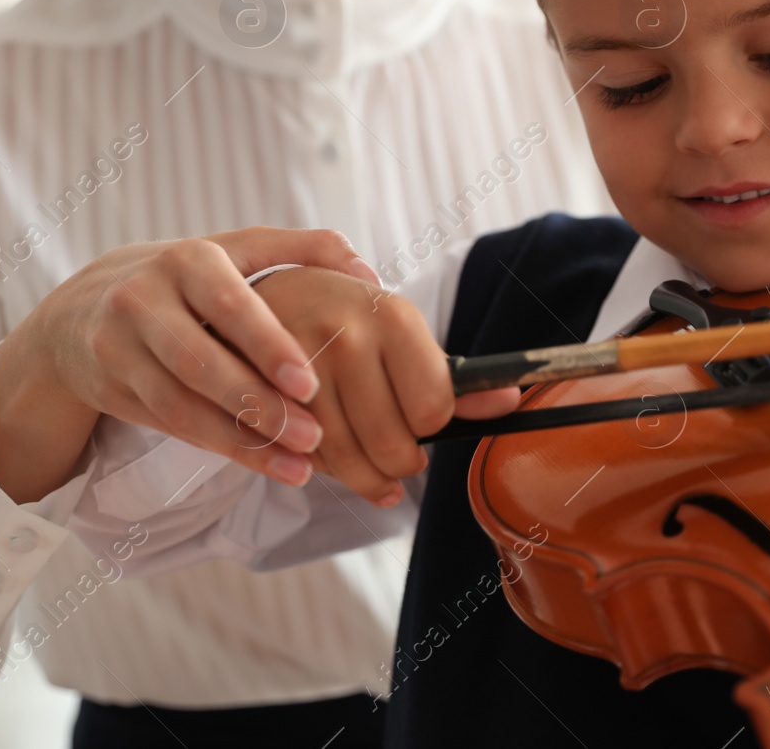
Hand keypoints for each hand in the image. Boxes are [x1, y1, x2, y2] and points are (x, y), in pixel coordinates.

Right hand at [0, 228, 383, 502]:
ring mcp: (120, 347)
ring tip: (300, 462)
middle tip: (312, 434)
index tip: (309, 381)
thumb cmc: (187, 280)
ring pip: (181, 403)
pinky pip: (172, 426)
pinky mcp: (114, 389)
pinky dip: (222, 448)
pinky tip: (269, 465)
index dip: (267, 344)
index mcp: (186, 260)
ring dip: (242, 439)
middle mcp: (144, 300)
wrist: (83, 310)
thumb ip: (302, 250)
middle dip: (257, 402)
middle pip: (199, 361)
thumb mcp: (234, 250)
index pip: (227, 304)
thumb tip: (369, 275)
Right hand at [251, 266, 520, 506]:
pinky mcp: (259, 388)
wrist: (270, 290)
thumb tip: (510, 402)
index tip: (423, 424)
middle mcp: (347, 334)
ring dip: (362, 477)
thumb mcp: (403, 335)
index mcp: (394, 316)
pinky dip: (319, 469)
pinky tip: (328, 456)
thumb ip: (454, 376)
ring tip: (371, 469)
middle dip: (401, 465)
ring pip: (345, 458)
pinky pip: (301, 455)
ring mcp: (299, 361)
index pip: (433, 409)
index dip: (432, 428)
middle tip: (399, 459)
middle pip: (390, 443)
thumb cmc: (348, 318)